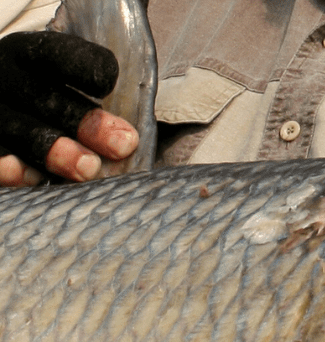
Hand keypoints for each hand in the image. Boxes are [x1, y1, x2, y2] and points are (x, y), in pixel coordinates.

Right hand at [0, 31, 138, 185]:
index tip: (110, 83)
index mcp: (30, 55)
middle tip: (123, 144)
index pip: (59, 55)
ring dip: (54, 151)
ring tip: (88, 169)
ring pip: (21, 131)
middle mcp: (7, 80)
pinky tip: (33, 179)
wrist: (4, 102)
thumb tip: (152, 22)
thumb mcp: (66, 71)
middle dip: (86, 122)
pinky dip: (11, 170)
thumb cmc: (50, 93)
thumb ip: (99, 68)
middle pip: (46, 98)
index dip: (86, 67)